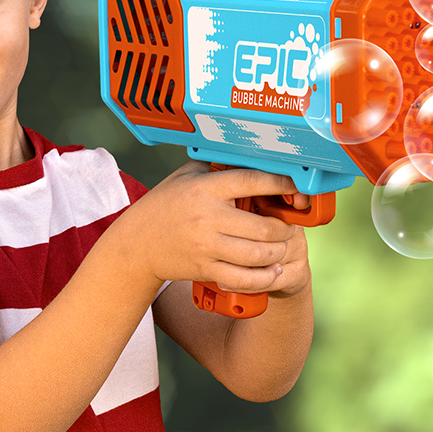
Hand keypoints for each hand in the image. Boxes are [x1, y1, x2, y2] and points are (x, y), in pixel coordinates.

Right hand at [115, 161, 311, 296]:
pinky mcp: (204, 269)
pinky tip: (272, 271)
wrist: (137, 244)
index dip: (280, 183)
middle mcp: (208, 217)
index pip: (252, 181)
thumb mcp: (186, 175)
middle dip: (284, 228)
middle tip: (288, 226)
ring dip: (278, 253)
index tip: (296, 185)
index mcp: (206, 189)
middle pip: (263, 227)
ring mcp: (206, 246)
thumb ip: (216, 165)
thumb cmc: (165, 205)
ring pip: (258, 254)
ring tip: (282, 247)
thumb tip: (250, 153)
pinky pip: (242, 278)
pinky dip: (263, 278)